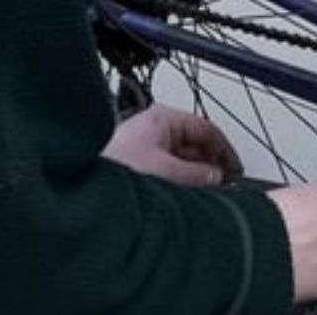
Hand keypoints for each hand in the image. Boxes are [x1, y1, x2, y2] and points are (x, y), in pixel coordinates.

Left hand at [102, 103, 243, 187]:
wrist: (81, 182)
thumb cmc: (112, 168)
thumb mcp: (166, 170)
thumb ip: (196, 173)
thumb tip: (216, 176)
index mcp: (162, 118)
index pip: (206, 128)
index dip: (225, 149)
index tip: (236, 168)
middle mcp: (152, 129)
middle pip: (193, 144)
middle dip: (209, 165)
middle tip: (223, 183)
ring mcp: (143, 145)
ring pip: (180, 159)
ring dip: (193, 176)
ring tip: (203, 194)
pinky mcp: (133, 163)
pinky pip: (166, 169)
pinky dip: (178, 181)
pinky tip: (183, 196)